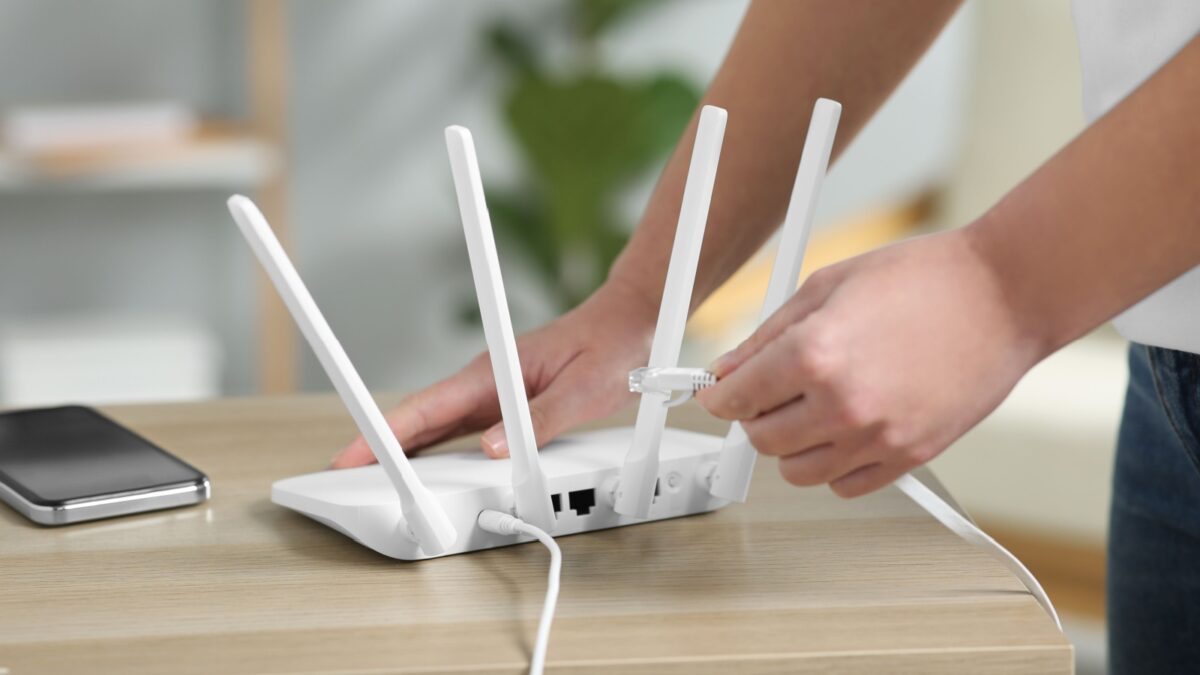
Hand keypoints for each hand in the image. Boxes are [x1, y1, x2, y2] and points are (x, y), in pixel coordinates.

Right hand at [330, 280, 656, 466]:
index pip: (428, 405)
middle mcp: (485, 380)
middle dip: (379, 443)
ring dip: (403, 448)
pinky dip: (433, 447)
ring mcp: (491, 391)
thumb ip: (540, 420)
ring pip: (435, 424)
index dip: (387, 429)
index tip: (357, 450)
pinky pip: (458, 428)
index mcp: (495, 371)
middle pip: (420, 417)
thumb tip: (495, 449)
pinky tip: (420, 466)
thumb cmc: (609, 348)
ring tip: (372, 477)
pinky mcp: (503, 402)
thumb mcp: (584, 389)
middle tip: (342, 472)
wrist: (627, 324)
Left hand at [696, 228, 1043, 496]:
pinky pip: (844, 486)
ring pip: (796, 472)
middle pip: (760, 439)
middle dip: (753, 416)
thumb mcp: (828, 285)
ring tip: (807, 411)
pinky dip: (832, 465)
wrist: (1004, 296)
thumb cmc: (926, 279)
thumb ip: (768, 335)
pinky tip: (842, 430)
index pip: (734, 398)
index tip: (717, 392)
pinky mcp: (909, 456)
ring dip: (790, 446)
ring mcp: (878, 436)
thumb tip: (728, 369)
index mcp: (815, 354)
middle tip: (766, 393)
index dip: (717, 394)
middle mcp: (843, 404)